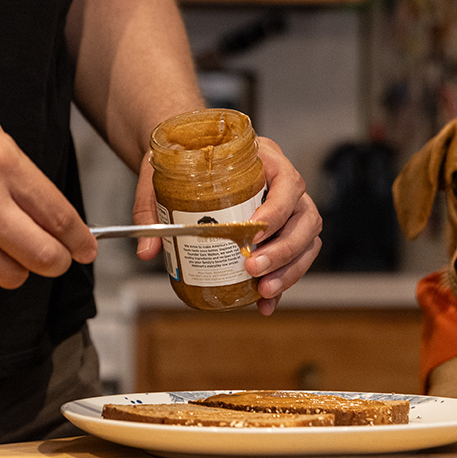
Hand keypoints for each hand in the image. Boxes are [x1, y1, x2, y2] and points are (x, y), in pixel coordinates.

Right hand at [0, 89, 97, 288]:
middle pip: (43, 257)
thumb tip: (55, 217)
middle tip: (55, 258)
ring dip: (11, 264)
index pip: (58, 216)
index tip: (86, 250)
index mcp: (0, 163)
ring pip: (8, 275)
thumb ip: (21, 174)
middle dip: (57, 261)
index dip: (80, 240)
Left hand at [132, 137, 322, 314]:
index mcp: (266, 158)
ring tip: (263, 290)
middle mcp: (285, 184)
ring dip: (289, 269)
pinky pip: (296, 259)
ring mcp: (290, 209)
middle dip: (284, 250)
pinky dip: (283, 283)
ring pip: (308, 241)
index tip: (252, 234)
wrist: (188, 155)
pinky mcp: (284, 232)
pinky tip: (265, 302)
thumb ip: (152, 206)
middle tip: (253, 268)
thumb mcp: (164, 172)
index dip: (277, 211)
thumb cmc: (186, 157)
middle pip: (306, 217)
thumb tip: (148, 250)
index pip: (288, 183)